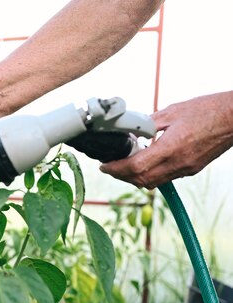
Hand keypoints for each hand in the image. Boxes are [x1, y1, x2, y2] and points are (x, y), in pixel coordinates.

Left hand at [100, 91, 232, 188]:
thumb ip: (148, 124)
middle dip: (121, 176)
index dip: (115, 169)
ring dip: (135, 177)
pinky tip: (145, 162)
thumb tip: (130, 130)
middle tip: (110, 167)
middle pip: (141, 180)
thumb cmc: (207, 110)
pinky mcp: (192, 169)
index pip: (135, 167)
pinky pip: (165, 178)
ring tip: (124, 165)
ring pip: (152, 182)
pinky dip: (150, 174)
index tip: (104, 166)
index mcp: (171, 147)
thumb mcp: (172, 111)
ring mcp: (186, 169)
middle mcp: (178, 163)